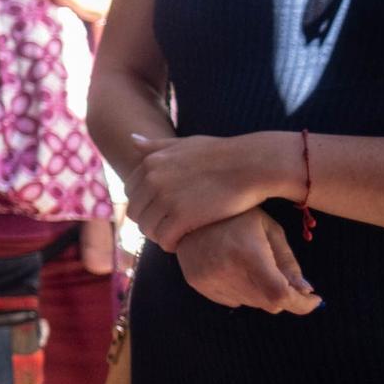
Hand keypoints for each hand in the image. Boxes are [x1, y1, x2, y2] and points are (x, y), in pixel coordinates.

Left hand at [124, 132, 289, 250]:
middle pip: (135, 212)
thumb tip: (132, 138)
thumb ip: (157, 145)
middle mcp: (152, 179)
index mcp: (150, 163)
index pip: (130, 192)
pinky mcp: (182, 217)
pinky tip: (182, 244)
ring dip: (159, 236)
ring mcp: (166, 198)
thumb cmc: (223, 153)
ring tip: (174, 237)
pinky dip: (170, 244)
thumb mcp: (186, 143)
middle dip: (149, 222)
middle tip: (167, 228)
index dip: (144, 204)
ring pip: (147, 229)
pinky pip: (164, 239)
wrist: (253, 165)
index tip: (160, 211)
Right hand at [173, 210, 320, 313]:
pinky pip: (231, 300)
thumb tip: (305, 290)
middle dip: (283, 294)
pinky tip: (234, 268)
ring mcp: (208, 279)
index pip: (279, 295)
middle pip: (267, 303)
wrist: (190, 208)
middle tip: (282, 275)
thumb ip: (287, 262)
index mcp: (248, 254)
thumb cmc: (236, 214)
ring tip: (252, 265)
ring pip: (250, 303)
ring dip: (261, 292)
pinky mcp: (196, 282)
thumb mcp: (269, 229)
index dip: (301, 304)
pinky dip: (241, 291)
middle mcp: (226, 270)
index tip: (314, 300)